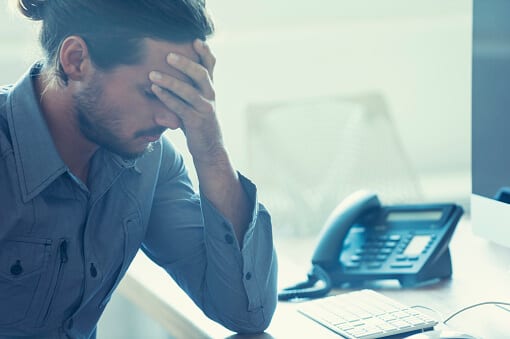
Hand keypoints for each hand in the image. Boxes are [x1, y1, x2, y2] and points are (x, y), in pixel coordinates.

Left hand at [149, 39, 224, 163]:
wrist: (209, 148)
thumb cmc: (197, 121)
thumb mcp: (196, 101)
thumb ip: (190, 85)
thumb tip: (171, 63)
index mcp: (210, 88)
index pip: (210, 66)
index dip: (205, 52)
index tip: (196, 40)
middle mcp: (210, 96)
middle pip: (201, 74)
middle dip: (185, 63)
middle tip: (168, 55)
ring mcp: (205, 109)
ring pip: (189, 91)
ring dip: (170, 81)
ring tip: (152, 74)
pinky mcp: (196, 122)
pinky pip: (181, 107)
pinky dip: (167, 98)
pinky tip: (155, 90)